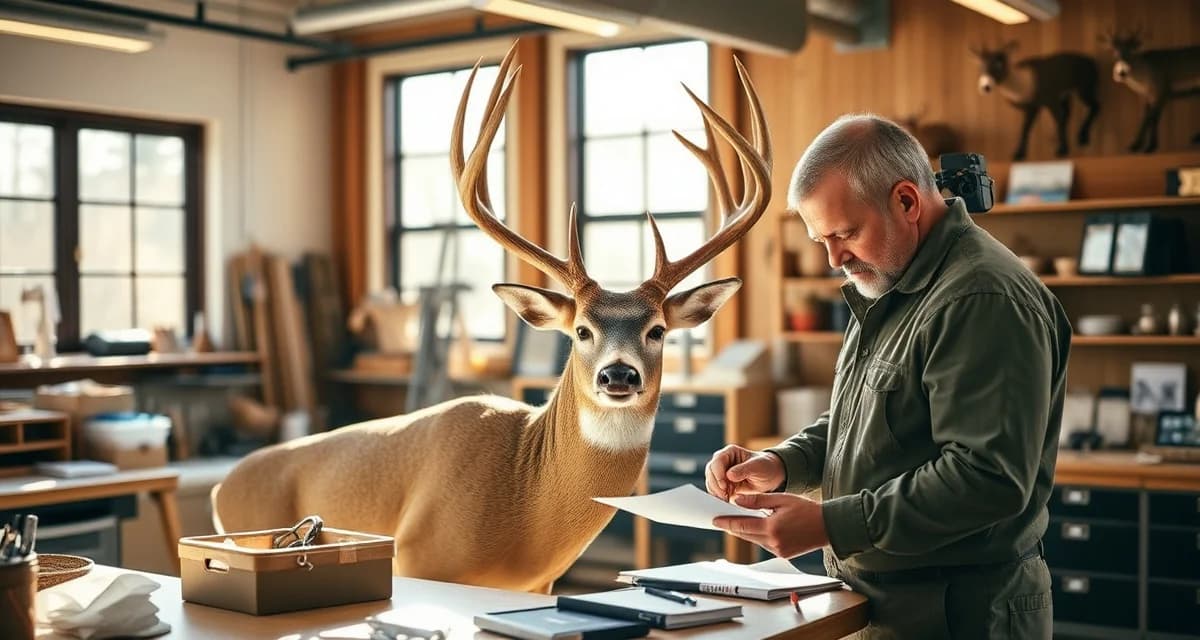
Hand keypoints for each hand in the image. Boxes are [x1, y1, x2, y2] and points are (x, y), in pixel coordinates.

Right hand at [705, 445, 784, 501]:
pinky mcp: (722, 485)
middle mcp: (722, 461)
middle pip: (710, 472)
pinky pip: (715, 491)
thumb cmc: (764, 467)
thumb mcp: (758, 466)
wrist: (769, 477)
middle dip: (716, 485)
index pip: (717, 460)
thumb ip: (744, 469)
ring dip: (716, 492)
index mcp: (730, 452)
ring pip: (710, 482)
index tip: (724, 486)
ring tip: (727, 500)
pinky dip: (719, 497)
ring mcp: (721, 473)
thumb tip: (729, 475)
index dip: (718, 473)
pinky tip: (726, 501)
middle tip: (724, 496)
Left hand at [712, 492, 828, 558]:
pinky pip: (764, 544)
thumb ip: (758, 500)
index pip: (742, 525)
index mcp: (772, 528)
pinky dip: (757, 535)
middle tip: (719, 520)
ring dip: (745, 531)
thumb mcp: (781, 499)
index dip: (726, 522)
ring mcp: (778, 550)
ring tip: (734, 521)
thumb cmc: (806, 509)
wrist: (828, 526)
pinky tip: (754, 527)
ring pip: (754, 540)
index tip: (714, 519)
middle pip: (745, 534)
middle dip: (732, 527)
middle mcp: (773, 542)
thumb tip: (738, 501)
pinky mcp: (783, 554)